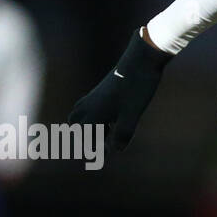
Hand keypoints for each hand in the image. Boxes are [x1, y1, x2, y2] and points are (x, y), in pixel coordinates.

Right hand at [67, 28, 172, 149]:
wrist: (141, 59)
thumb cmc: (137, 87)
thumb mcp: (133, 114)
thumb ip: (123, 134)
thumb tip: (116, 151)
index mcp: (94, 111)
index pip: (83, 135)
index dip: (89, 148)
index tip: (99, 156)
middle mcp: (90, 103)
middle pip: (75, 124)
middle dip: (82, 137)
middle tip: (98, 146)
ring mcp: (95, 95)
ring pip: (79, 113)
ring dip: (86, 126)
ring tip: (105, 133)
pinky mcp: (102, 89)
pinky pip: (88, 105)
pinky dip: (93, 115)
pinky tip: (111, 119)